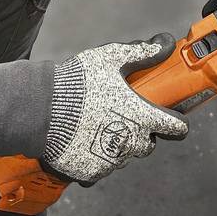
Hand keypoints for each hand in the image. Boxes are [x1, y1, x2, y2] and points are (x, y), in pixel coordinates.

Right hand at [42, 35, 187, 184]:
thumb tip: (165, 43)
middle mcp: (130, 143)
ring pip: (124, 155)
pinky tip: (83, 137)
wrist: (40, 110)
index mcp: (141, 117)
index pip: (176, 128)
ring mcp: (110, 161)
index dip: (176, 123)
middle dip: (141, 132)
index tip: (171, 118)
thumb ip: (143, 53)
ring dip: (117, 143)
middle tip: (123, 115)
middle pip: (148, 144)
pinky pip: (100, 167)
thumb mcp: (112, 58)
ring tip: (97, 123)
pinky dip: (95, 156)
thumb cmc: (77, 83)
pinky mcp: (90, 172)